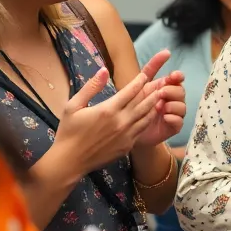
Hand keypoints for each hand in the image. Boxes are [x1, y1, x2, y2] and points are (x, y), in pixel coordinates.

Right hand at [53, 53, 169, 172]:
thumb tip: (104, 69)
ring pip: (146, 116)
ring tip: (162, 95)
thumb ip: (91, 87)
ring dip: (154, 104)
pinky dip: (149, 119)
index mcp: (107, 110)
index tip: (144, 75)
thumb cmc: (68, 132)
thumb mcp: (73, 106)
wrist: (70, 161)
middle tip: (162, 82)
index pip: (130, 91)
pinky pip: (142, 129)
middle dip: (152, 90)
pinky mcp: (127, 145)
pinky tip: (152, 113)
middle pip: (142, 102)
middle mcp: (120, 121)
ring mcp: (126, 135)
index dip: (139, 81)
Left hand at [134, 63, 187, 146]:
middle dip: (172, 90)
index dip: (177, 75)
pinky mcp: (172, 127)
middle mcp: (170, 100)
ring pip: (182, 106)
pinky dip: (173, 118)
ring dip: (173, 105)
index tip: (173, 75)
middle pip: (180, 90)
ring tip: (161, 107)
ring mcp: (173, 113)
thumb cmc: (130, 110)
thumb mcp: (135, 89)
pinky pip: (179, 121)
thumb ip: (146, 73)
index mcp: (163, 88)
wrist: (126, 133)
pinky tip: (165, 117)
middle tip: (161, 93)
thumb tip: (163, 54)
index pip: (175, 78)